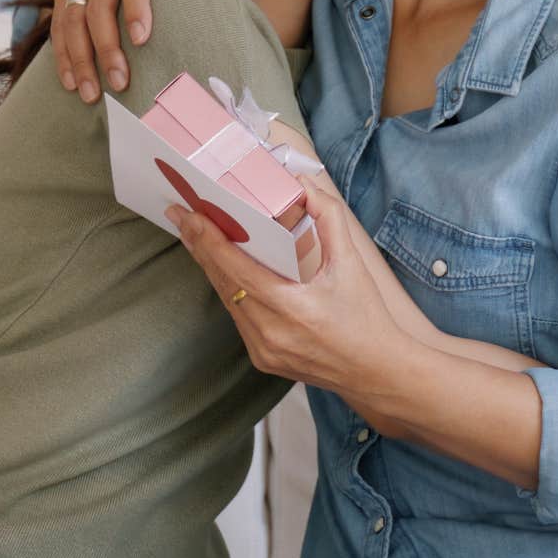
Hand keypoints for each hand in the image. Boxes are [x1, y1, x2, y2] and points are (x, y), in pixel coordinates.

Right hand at [49, 0, 245, 102]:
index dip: (135, 7)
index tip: (142, 40)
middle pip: (98, 6)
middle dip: (107, 47)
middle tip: (120, 82)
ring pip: (72, 19)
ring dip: (79, 58)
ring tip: (91, 93)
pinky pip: (58, 23)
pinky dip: (62, 54)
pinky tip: (71, 82)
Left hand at [166, 176, 407, 392]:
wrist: (377, 372)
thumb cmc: (367, 318)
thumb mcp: (351, 263)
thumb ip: (328, 218)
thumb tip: (302, 185)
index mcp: (292, 308)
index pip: (237, 269)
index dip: (210, 241)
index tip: (192, 215)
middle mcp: (271, 333)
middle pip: (222, 282)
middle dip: (200, 246)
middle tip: (181, 216)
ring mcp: (263, 350)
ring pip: (226, 300)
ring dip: (212, 267)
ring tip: (196, 236)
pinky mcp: (262, 358)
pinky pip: (238, 317)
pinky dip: (230, 290)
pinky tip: (223, 270)